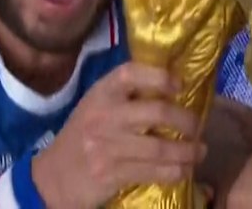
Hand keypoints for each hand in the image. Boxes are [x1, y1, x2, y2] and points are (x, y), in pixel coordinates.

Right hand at [31, 62, 206, 208]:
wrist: (52, 178)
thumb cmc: (82, 137)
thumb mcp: (95, 107)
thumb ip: (125, 96)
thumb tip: (173, 87)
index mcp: (100, 94)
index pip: (130, 73)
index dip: (159, 77)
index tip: (180, 85)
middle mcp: (104, 116)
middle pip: (157, 112)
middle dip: (186, 120)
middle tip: (198, 126)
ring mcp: (107, 146)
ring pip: (160, 146)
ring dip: (188, 151)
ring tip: (199, 151)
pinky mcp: (111, 173)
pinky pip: (153, 171)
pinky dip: (175, 171)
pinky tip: (185, 170)